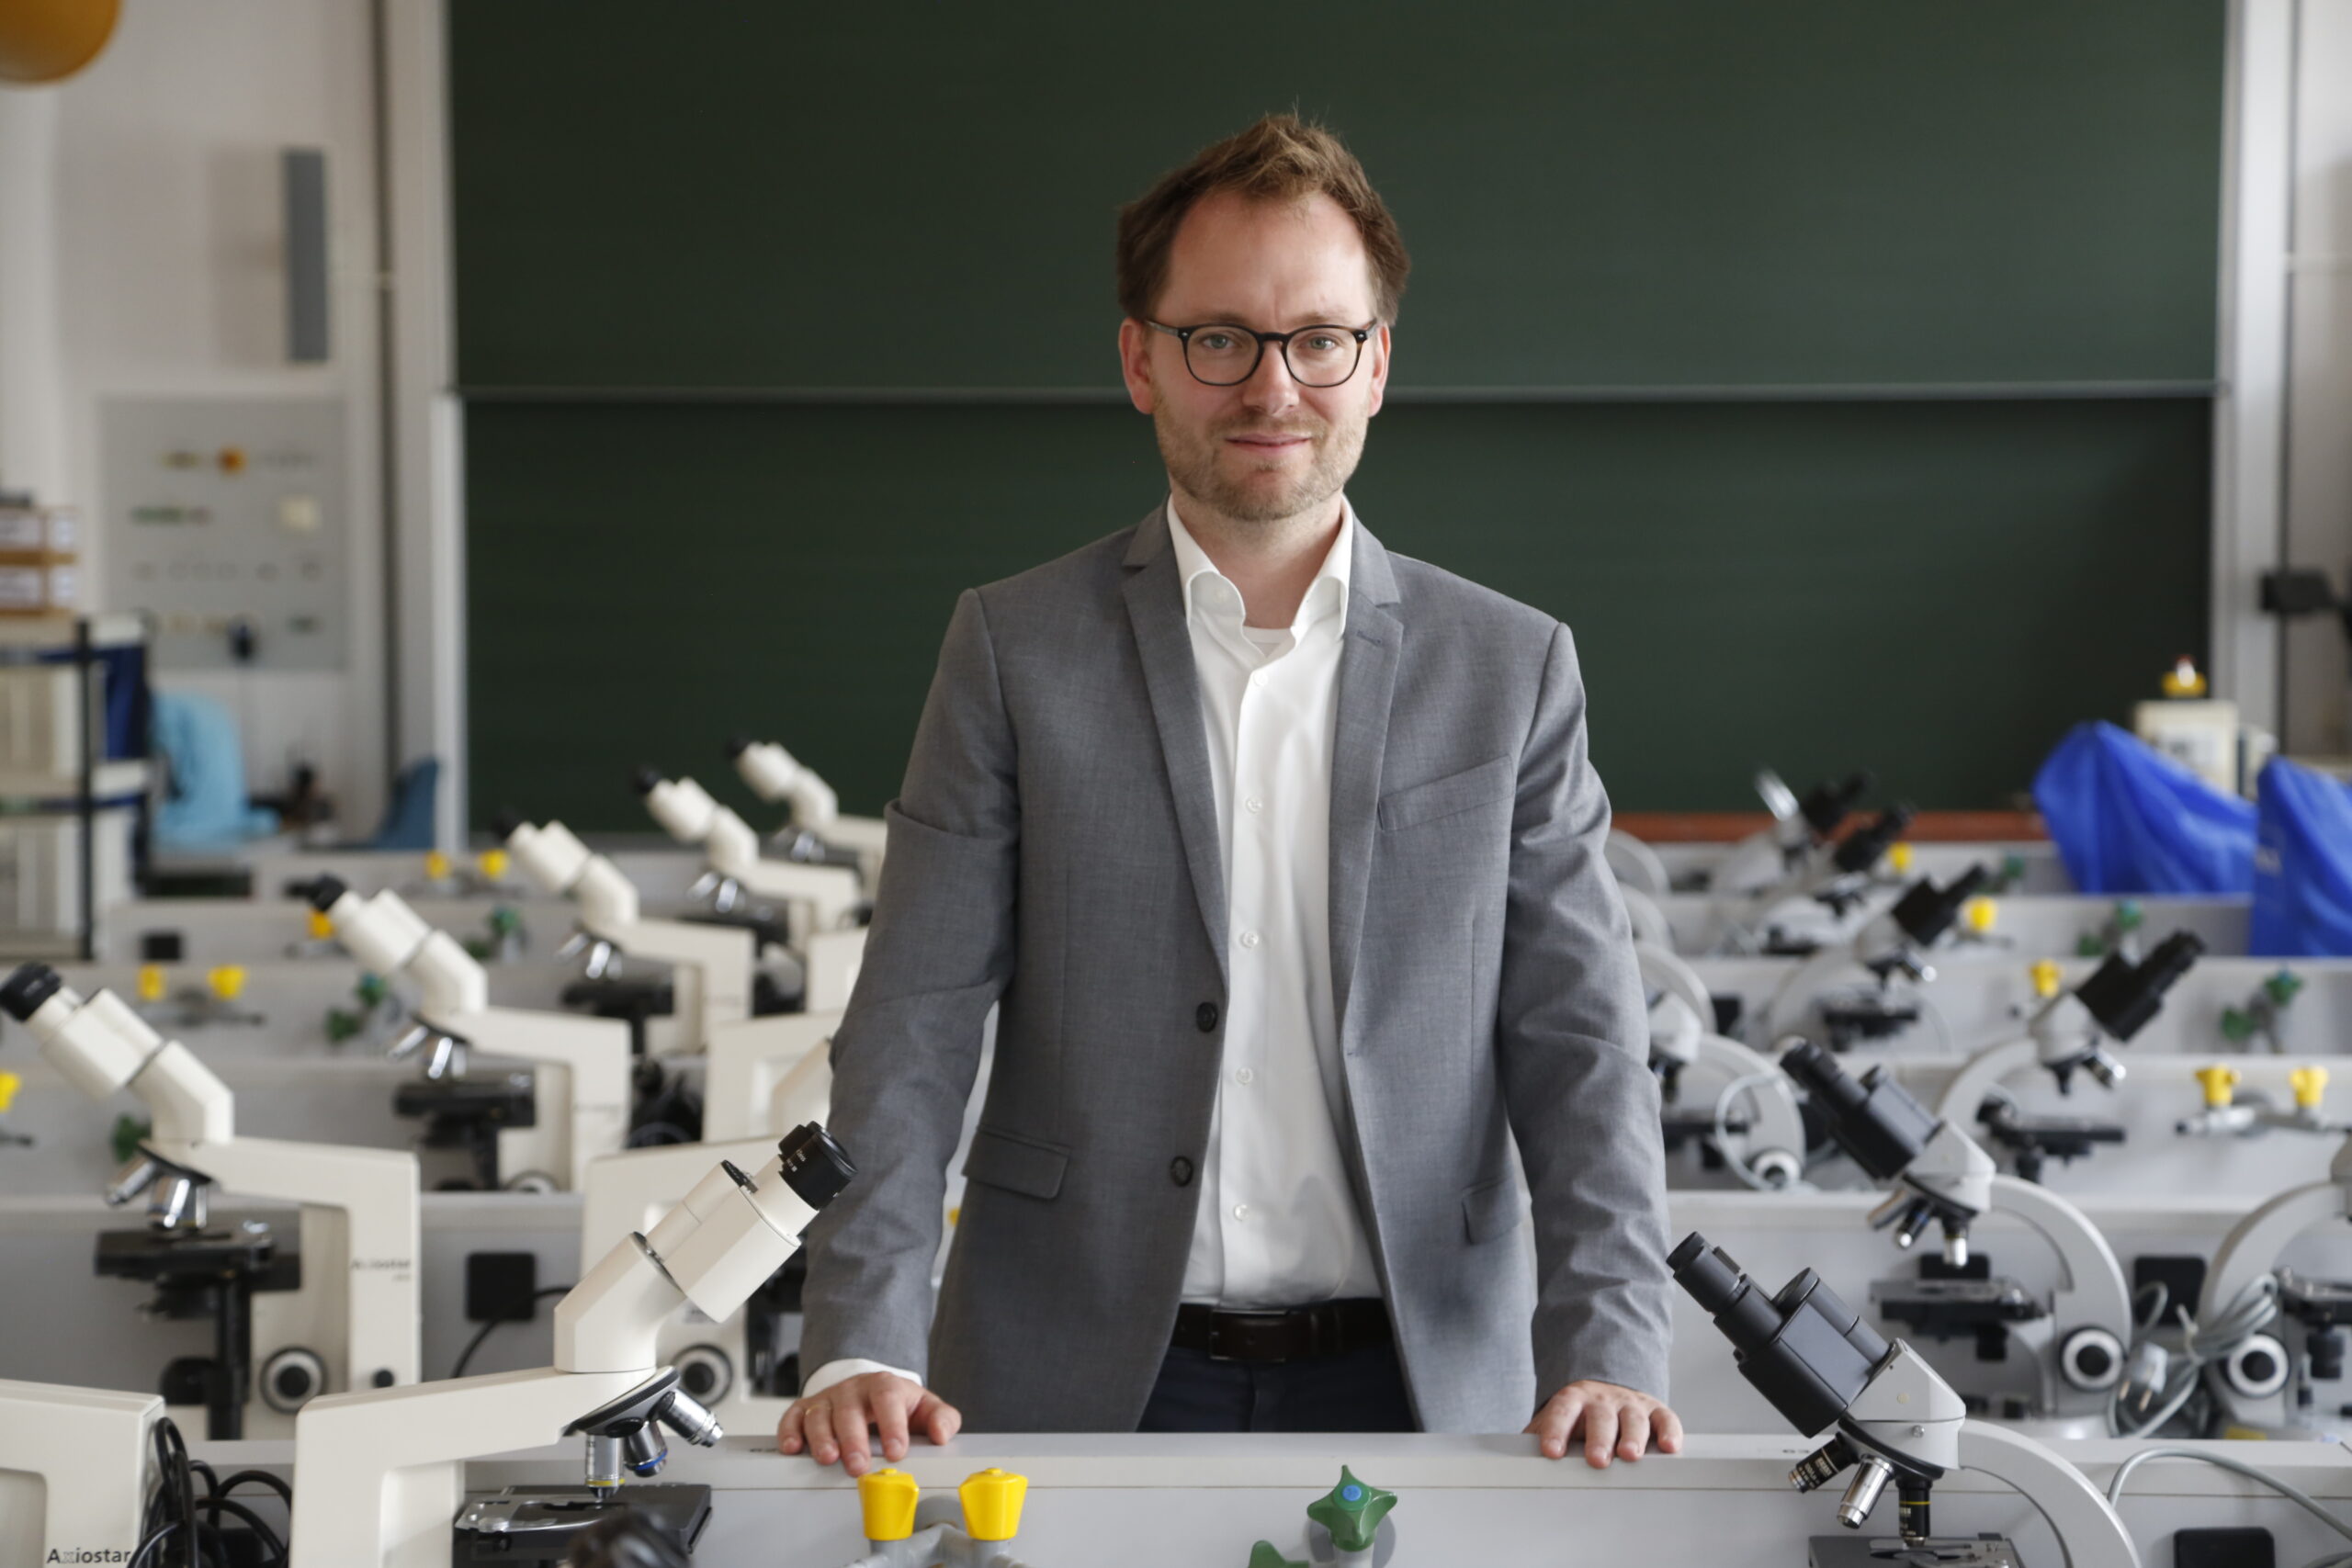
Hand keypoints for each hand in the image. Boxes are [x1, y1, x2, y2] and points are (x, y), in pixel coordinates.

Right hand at [777, 1372, 962, 1476]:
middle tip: (858, 1465)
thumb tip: (941, 1435)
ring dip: (821, 1437)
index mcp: (885, 1386)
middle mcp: (853, 1389)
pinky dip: (789, 1431)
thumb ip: (943, 1419)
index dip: (892, 1425)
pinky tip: (792, 1447)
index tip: (896, 1451)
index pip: (887, 1398)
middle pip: (850, 1409)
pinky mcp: (807, 1409)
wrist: (870, 1391)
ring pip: (820, 1414)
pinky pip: (793, 1416)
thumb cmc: (899, 1405)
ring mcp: (828, 1398)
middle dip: (853, 1439)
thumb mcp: (925, 1408)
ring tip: (827, 1458)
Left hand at [1524, 1379, 1682, 1467]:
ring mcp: (1630, 1403)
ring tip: (1630, 1455)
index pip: (1561, 1411)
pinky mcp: (1655, 1410)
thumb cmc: (1577, 1417)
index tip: (1550, 1452)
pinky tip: (1670, 1447)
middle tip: (1597, 1459)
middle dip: (1599, 1437)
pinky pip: (1665, 1418)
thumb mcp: (1553, 1421)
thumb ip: (1537, 1438)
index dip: (1555, 1430)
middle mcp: (1602, 1399)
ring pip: (1633, 1417)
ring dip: (1633, 1436)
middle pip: (1600, 1416)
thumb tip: (1509, 1466)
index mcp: (1573, 1399)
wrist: (1606, 1388)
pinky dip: (1670, 1432)